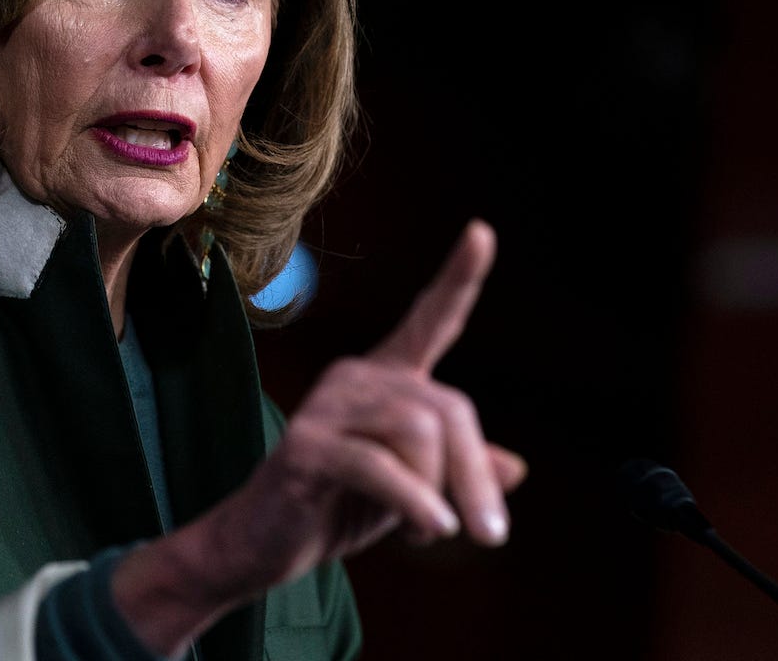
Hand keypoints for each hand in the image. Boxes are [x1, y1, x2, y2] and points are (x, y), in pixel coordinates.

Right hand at [113, 220, 527, 652]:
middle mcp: (355, 379)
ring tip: (430, 532)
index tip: (482, 231)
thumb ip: (456, 472)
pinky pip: (380, 466)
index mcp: (384, 381)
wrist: (260, 545)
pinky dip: (415, 502)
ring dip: (439, 491)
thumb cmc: (337, 508)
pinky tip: (430, 529)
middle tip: (491, 535)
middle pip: (445, 407)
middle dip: (473, 473)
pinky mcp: (306, 445)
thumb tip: (516, 468)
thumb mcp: (412, 491)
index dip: (458, 279)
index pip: (429, 322)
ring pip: (419, 430)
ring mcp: (326, 407)